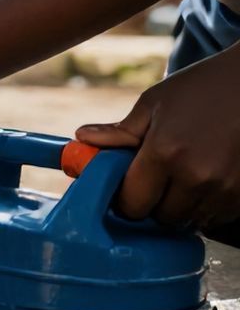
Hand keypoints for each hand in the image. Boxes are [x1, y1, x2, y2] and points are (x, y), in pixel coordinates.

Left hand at [76, 51, 239, 227]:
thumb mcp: (154, 103)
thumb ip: (120, 132)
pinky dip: (207, 206)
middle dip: (152, 203)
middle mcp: (196, 177)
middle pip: (161, 217)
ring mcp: (225, 189)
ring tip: (182, 176)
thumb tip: (83, 139)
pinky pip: (216, 217)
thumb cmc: (202, 88)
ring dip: (180, 206)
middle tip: (154, 179)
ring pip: (190, 221)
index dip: (125, 199)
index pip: (132, 204)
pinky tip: (205, 179)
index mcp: (165, 153)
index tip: (126, 187)